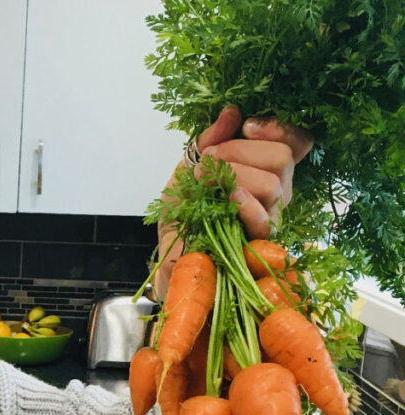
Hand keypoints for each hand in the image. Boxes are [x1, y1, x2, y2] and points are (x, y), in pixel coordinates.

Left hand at [154, 106, 313, 300]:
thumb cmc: (183, 209)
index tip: (247, 126)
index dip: (280, 128)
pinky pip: (266, 219)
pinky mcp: (259, 246)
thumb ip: (210, 138)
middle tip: (207, 162)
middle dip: (238, 151)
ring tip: (204, 184)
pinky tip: (226, 199)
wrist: (169, 249)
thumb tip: (232, 112)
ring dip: (232, 176)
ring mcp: (271, 218)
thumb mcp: (188, 165)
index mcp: (264, 169)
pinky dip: (245, 204)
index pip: (298, 141)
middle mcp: (276, 193)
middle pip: (283, 157)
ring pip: (273, 184)